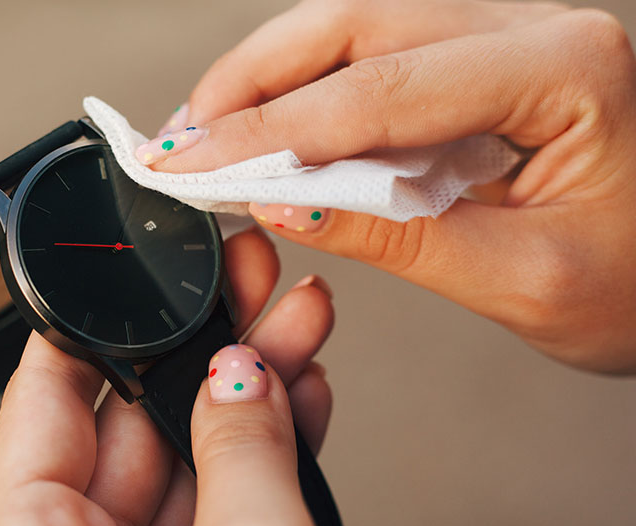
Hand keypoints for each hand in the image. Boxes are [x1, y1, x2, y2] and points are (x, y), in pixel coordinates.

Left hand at [0, 229, 368, 525]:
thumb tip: (240, 369)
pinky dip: (256, 465)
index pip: (40, 405)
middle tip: (244, 285)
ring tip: (294, 325)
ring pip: (180, 469)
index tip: (133, 266)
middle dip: (200, 354)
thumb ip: (241, 446)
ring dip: (242, 402)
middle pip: (125, 429)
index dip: (95, 325)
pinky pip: (211, 516)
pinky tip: (297, 399)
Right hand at [142, 0, 635, 374]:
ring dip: (272, 82)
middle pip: (354, 27)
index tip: (194, 164)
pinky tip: (271, 131)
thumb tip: (285, 205)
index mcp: (565, 68)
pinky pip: (379, 64)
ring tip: (207, 133)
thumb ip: (397, 234)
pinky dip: (312, 96)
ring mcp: (508, 38)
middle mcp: (534, 28)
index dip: (269, 131)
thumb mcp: (521, 279)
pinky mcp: (485, 66)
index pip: (378, 91)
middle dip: (252, 82)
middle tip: (181, 138)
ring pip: (357, 32)